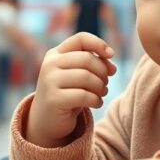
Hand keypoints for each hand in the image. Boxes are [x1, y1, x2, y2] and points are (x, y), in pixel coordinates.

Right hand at [25, 32, 116, 147]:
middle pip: (87, 59)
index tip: (111, 55)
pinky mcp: (53, 99)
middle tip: (105, 83)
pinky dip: (96, 100)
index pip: (80, 39)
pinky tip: (97, 103)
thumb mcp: (78, 75)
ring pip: (87, 77)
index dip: (99, 44)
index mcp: (55, 54)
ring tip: (102, 93)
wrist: (46, 120)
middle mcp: (49, 64)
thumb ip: (93, 66)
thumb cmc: (67, 94)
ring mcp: (49, 81)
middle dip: (102, 72)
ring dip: (101, 87)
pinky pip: (84, 95)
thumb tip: (112, 68)